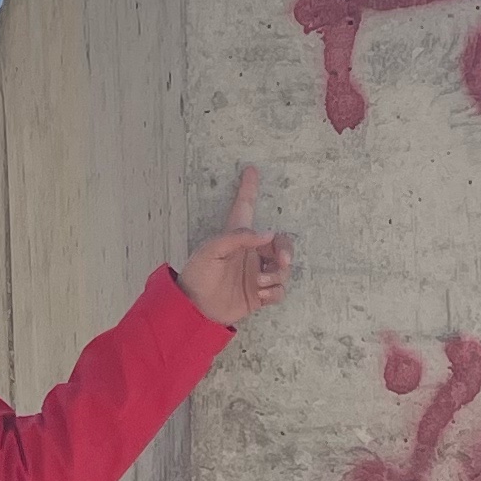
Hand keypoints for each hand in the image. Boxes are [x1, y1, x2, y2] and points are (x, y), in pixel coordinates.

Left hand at [179, 165, 294, 329]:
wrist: (195, 310)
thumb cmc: (197, 277)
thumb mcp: (211, 252)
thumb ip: (237, 238)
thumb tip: (268, 234)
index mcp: (236, 238)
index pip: (244, 208)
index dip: (248, 189)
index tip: (251, 170)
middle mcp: (250, 254)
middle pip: (280, 242)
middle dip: (286, 250)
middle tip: (281, 261)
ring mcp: (256, 274)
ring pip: (283, 269)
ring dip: (276, 276)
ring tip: (258, 283)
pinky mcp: (259, 294)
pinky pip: (280, 290)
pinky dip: (275, 293)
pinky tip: (261, 296)